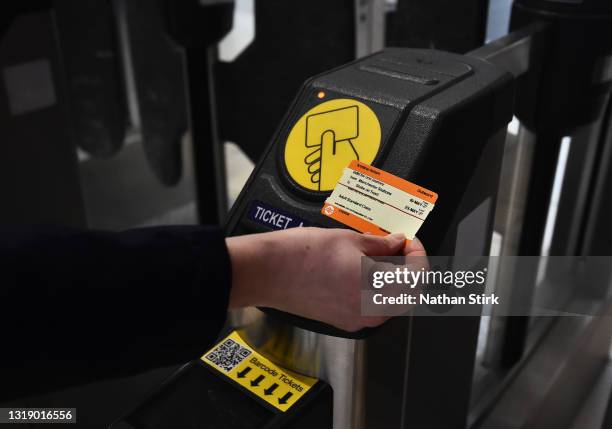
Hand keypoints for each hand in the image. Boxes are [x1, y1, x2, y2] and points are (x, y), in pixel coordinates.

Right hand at [226, 227, 425, 331]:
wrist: (268, 272)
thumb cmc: (300, 256)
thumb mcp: (348, 239)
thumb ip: (379, 244)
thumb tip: (394, 244)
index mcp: (377, 288)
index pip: (418, 275)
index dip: (419, 254)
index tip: (409, 241)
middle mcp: (371, 310)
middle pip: (410, 293)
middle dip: (409, 268)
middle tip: (399, 247)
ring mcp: (358, 319)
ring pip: (392, 303)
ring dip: (395, 281)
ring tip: (381, 256)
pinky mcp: (343, 321)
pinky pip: (373, 309)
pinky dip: (377, 291)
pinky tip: (365, 272)